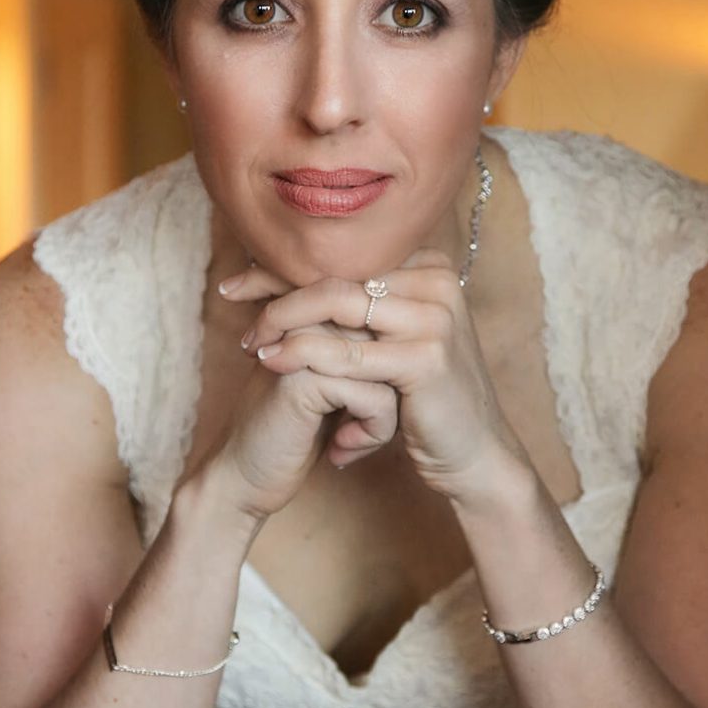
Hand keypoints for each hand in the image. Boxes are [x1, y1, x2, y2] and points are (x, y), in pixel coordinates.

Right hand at [196, 271, 398, 522]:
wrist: (246, 478)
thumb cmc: (295, 432)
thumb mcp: (336, 385)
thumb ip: (364, 352)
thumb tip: (422, 335)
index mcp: (315, 310)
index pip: (385, 322)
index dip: (389, 372)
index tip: (368, 409)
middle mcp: (311, 315)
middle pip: (392, 343)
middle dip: (392, 392)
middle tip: (367, 429)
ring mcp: (306, 341)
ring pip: (391, 367)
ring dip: (384, 414)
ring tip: (356, 440)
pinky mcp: (307, 378)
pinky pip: (379, 397)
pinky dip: (373, 431)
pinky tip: (344, 451)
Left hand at [221, 249, 530, 507]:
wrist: (476, 452)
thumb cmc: (428, 400)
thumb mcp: (396, 342)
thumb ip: (362, 309)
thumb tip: (291, 278)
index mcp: (430, 268)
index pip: (345, 255)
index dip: (285, 265)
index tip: (238, 281)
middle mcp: (438, 283)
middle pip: (338, 271)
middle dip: (275, 286)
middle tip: (230, 300)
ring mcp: (435, 319)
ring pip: (338, 304)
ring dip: (282, 320)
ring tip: (251, 342)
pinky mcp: (426, 359)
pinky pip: (348, 353)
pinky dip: (302, 355)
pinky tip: (271, 363)